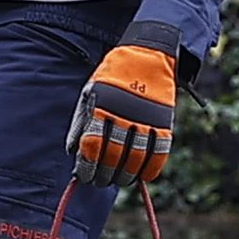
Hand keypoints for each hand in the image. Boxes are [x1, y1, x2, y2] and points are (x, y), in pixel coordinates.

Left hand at [67, 45, 177, 187]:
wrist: (146, 56)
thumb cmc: (112, 78)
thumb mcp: (90, 94)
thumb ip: (81, 122)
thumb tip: (73, 152)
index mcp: (102, 106)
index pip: (92, 145)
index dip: (88, 165)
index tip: (85, 177)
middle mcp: (123, 114)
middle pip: (113, 155)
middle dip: (105, 174)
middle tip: (100, 182)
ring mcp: (146, 118)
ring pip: (135, 157)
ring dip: (126, 175)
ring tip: (118, 181)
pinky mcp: (164, 121)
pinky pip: (159, 152)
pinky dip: (150, 168)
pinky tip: (142, 176)